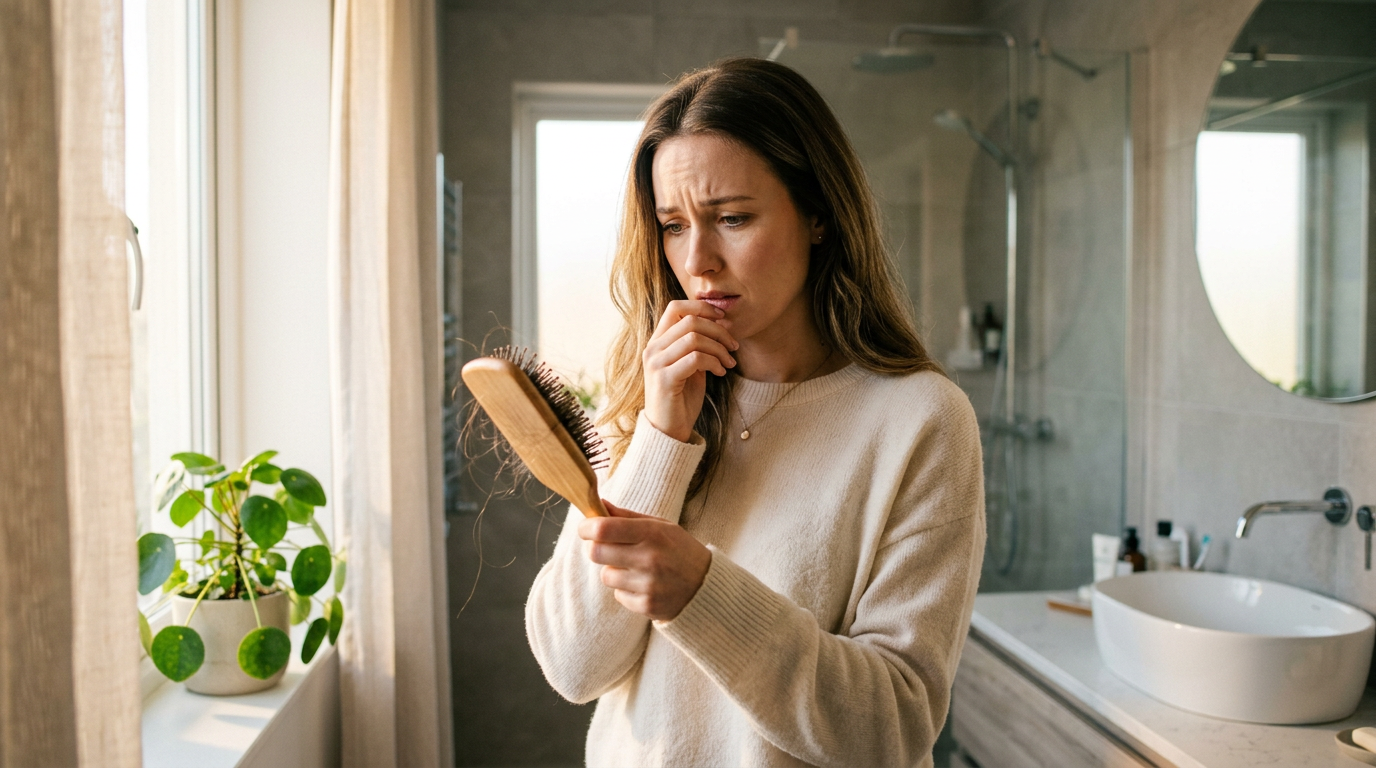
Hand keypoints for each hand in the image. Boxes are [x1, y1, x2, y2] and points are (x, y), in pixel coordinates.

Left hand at [579, 501, 711, 620]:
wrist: (706, 586)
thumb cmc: (679, 550)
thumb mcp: (661, 526)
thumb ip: (627, 517)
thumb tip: (599, 504)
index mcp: (652, 533)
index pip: (604, 529)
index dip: (587, 527)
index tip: (586, 528)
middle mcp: (649, 558)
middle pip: (596, 552)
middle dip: (595, 548)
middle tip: (605, 547)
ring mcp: (648, 584)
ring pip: (606, 576)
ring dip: (613, 571)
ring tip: (633, 568)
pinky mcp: (647, 605)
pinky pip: (618, 595)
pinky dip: (625, 590)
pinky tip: (643, 585)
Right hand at [642, 300, 738, 441]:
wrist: (668, 430)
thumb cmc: (681, 398)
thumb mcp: (691, 366)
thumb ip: (699, 345)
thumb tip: (723, 323)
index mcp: (657, 342)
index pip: (675, 307)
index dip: (702, 307)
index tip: (723, 319)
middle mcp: (653, 349)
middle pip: (690, 321)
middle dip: (718, 331)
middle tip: (733, 346)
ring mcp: (656, 363)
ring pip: (694, 338)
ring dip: (719, 348)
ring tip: (729, 362)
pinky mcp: (665, 379)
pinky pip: (696, 359)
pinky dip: (714, 363)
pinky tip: (720, 373)